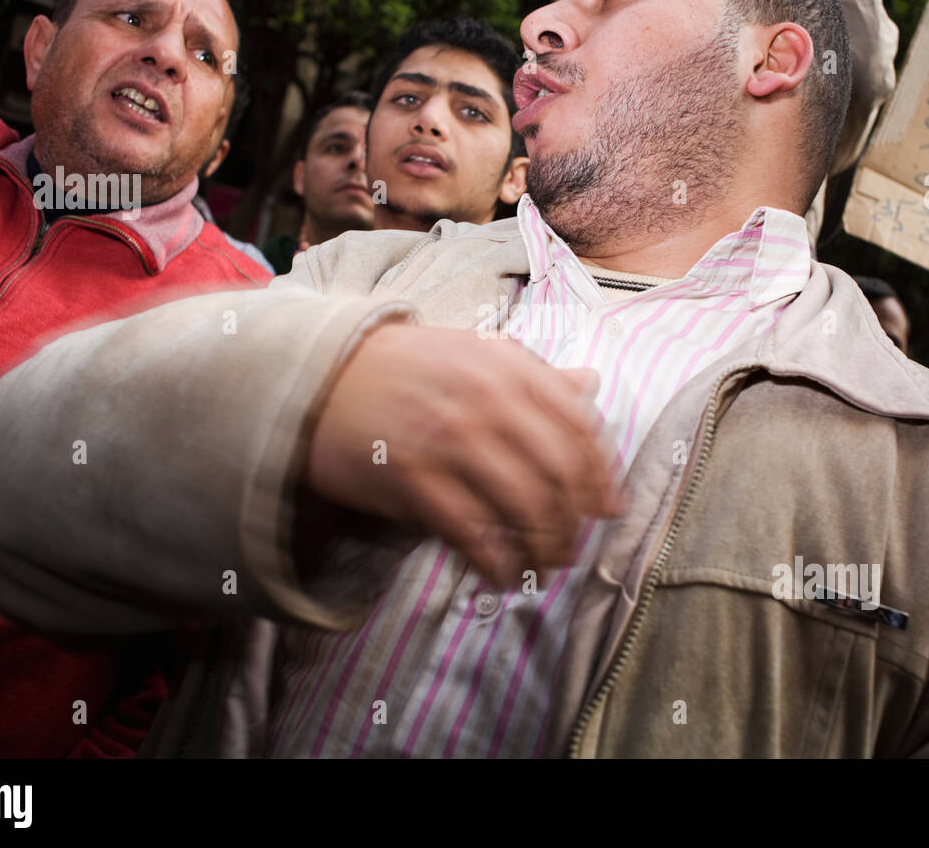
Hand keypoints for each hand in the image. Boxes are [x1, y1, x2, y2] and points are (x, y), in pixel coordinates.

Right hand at [308, 323, 623, 588]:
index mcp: (509, 368)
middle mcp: (486, 400)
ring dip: (544, 547)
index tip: (607, 508)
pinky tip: (503, 574)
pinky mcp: (412, 478)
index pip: (580, 428)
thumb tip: (593, 384)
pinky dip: (497, 563)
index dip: (601, 477)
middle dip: (575, 521)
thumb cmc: (404, 368)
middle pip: (560, 475)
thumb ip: (536, 374)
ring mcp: (448, 439)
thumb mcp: (474, 353)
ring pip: (525, 508)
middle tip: (573, 546)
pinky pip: (472, 533)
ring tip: (544, 564)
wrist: (321, 376)